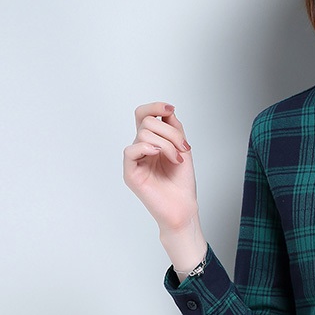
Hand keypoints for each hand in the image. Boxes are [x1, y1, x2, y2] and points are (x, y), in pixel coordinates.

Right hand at [123, 103, 206, 271]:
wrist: (183, 208)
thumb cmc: (182, 183)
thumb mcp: (183, 149)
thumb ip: (174, 129)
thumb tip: (166, 111)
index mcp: (152, 142)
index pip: (144, 115)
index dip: (155, 107)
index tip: (170, 108)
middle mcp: (141, 149)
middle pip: (147, 122)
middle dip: (170, 131)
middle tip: (183, 149)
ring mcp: (135, 161)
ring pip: (143, 134)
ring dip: (167, 144)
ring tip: (177, 159)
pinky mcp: (131, 173)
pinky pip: (130, 150)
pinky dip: (146, 148)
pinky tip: (158, 154)